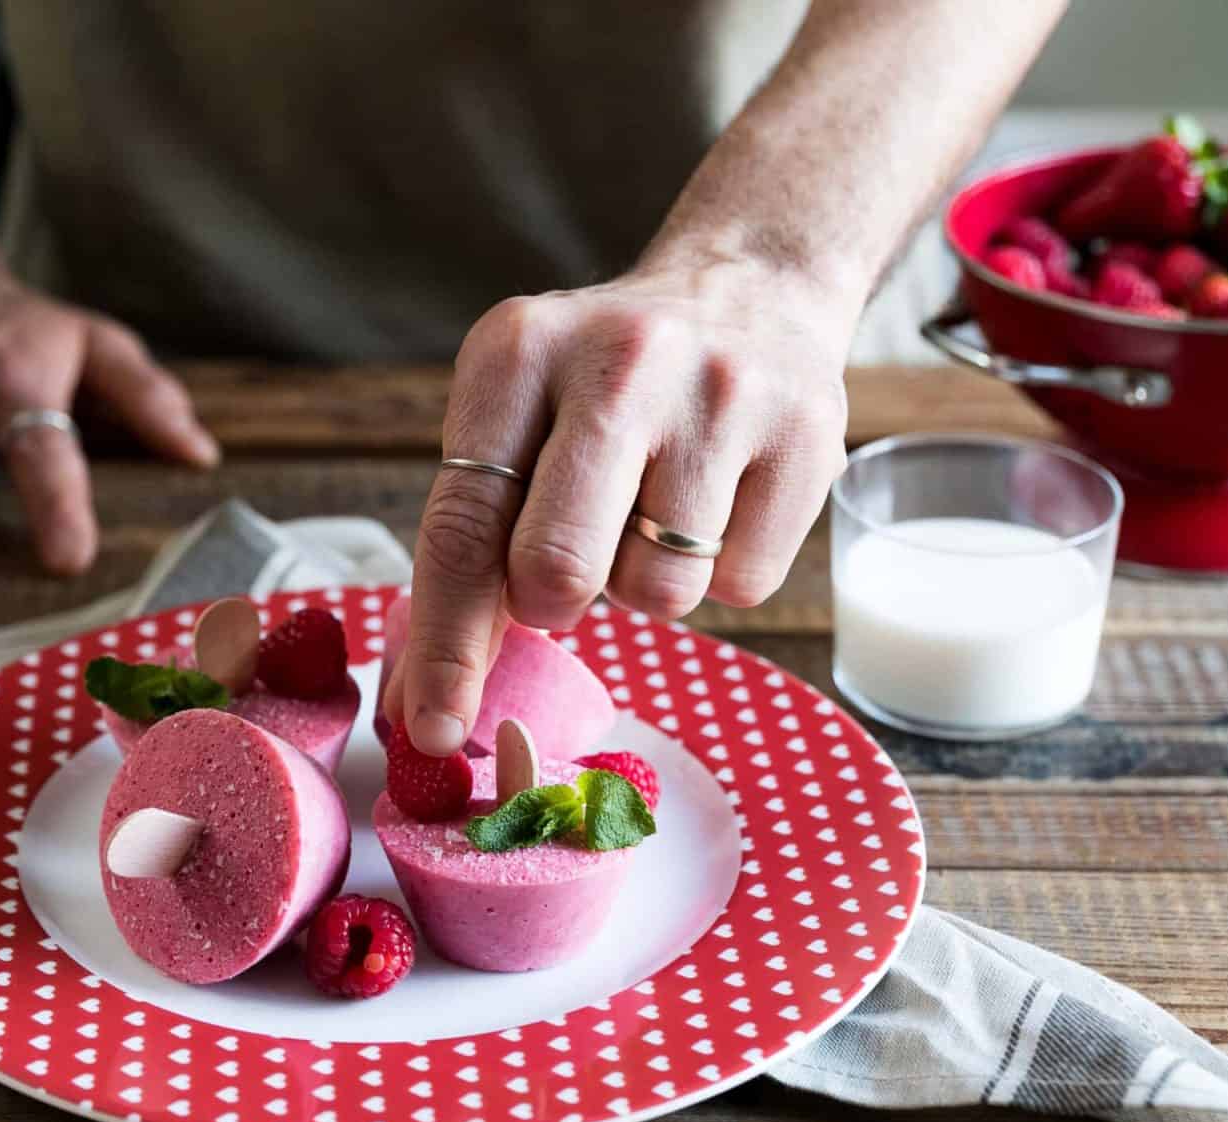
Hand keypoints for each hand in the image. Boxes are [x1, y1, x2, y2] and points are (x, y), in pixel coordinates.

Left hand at [390, 258, 856, 755]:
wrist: (749, 287)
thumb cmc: (602, 385)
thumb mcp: (515, 416)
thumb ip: (470, 544)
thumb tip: (420, 707)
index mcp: (517, 351)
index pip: (464, 528)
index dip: (445, 645)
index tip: (429, 728)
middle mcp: (620, 363)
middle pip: (557, 568)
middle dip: (551, 605)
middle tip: (565, 576)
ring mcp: (723, 396)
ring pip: (660, 592)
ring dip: (644, 582)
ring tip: (655, 507)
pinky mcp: (807, 439)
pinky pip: (741, 587)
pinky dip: (719, 573)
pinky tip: (718, 501)